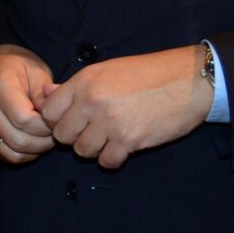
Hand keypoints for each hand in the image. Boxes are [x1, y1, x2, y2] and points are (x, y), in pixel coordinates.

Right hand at [0, 45, 58, 163]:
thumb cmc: (19, 66)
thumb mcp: (37, 71)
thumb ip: (45, 95)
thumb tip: (53, 116)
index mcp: (0, 86)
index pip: (24, 120)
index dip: (45, 126)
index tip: (57, 120)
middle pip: (18, 140)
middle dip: (43, 141)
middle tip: (56, 132)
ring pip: (11, 152)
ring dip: (34, 151)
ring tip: (46, 138)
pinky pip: (4, 154)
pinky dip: (23, 155)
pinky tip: (33, 143)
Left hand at [39, 45, 210, 170]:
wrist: (189, 81)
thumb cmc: (148, 74)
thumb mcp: (107, 70)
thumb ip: (74, 86)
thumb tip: (44, 94)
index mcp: (84, 82)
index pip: (49, 112)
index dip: (57, 119)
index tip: (71, 120)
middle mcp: (93, 102)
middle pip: (62, 135)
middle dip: (74, 136)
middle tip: (91, 131)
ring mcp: (110, 122)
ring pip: (82, 151)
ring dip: (93, 148)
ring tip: (108, 137)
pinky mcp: (129, 140)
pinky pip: (106, 161)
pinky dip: (112, 158)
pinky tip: (122, 147)